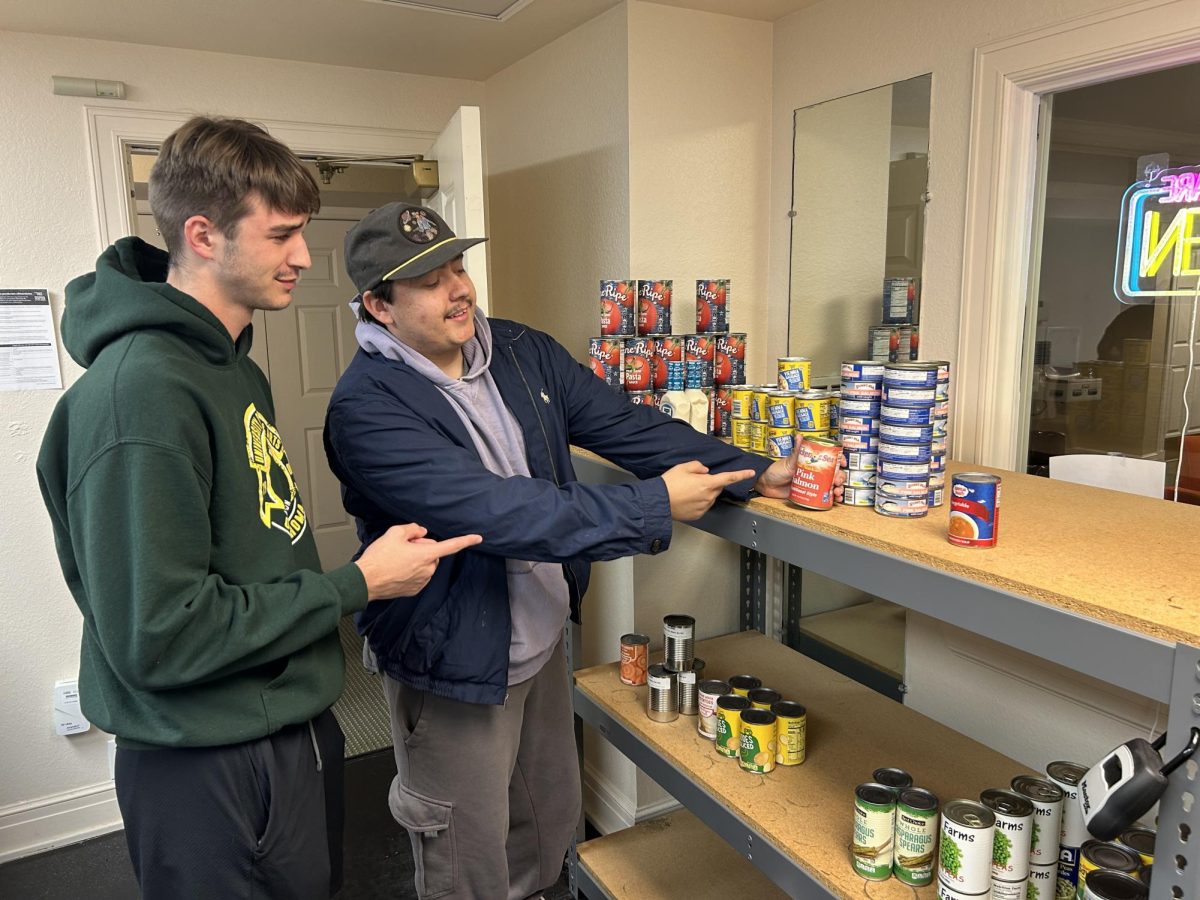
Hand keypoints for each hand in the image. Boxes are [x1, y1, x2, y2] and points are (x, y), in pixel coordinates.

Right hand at [355, 523, 482, 600]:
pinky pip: (418, 576)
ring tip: (396, 559)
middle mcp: (428, 570)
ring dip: (416, 560)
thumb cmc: (379, 558)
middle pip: (432, 553)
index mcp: (426, 555)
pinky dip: (411, 571)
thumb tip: (422, 532)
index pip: (451, 546)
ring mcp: (421, 582)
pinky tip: (397, 569)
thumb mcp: (395, 533)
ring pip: (425, 565)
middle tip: (403, 547)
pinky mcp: (414, 590)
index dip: (466, 540)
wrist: (365, 581)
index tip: (478, 538)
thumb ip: (413, 528)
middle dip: (422, 548)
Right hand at [661, 461, 757, 521]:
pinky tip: (686, 500)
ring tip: (686, 491)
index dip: (741, 474)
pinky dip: (698, 502)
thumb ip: (697, 466)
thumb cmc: (669, 484)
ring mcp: (704, 507)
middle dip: (710, 483)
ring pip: (710, 497)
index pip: (728, 477)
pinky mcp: (698, 514)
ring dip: (703, 493)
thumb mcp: (682, 467)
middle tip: (693, 481)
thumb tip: (704, 471)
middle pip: (716, 487)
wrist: (659, 502)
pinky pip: (703, 506)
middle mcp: (708, 496)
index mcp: (707, 483)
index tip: (750, 472)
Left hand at [753, 444, 846, 501]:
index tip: (843, 463)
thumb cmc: (776, 470)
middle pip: (834, 473)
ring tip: (836, 492)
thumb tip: (800, 436)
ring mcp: (814, 484)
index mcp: (812, 462)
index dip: (839, 460)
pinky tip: (834, 500)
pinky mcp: (811, 494)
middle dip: (840, 477)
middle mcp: (815, 472)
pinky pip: (824, 496)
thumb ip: (796, 450)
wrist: (767, 485)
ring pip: (832, 485)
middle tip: (837, 481)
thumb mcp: (788, 460)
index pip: (830, 459)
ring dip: (838, 488)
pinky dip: (832, 498)